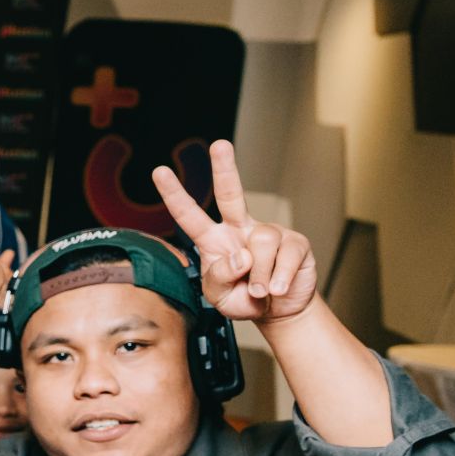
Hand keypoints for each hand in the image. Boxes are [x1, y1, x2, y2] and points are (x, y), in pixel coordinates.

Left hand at [153, 140, 315, 322]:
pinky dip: (280, 278)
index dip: (175, 195)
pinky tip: (278, 289)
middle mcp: (238, 229)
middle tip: (219, 145)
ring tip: (259, 291)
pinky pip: (286, 256)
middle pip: (231, 194)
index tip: (159, 172)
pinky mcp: (294, 242)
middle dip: (225, 169)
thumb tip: (241, 256)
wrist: (279, 310)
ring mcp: (268, 232)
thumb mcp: (220, 297)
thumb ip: (219, 278)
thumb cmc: (243, 300)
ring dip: (259, 275)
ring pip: (261, 242)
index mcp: (213, 240)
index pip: (189, 215)